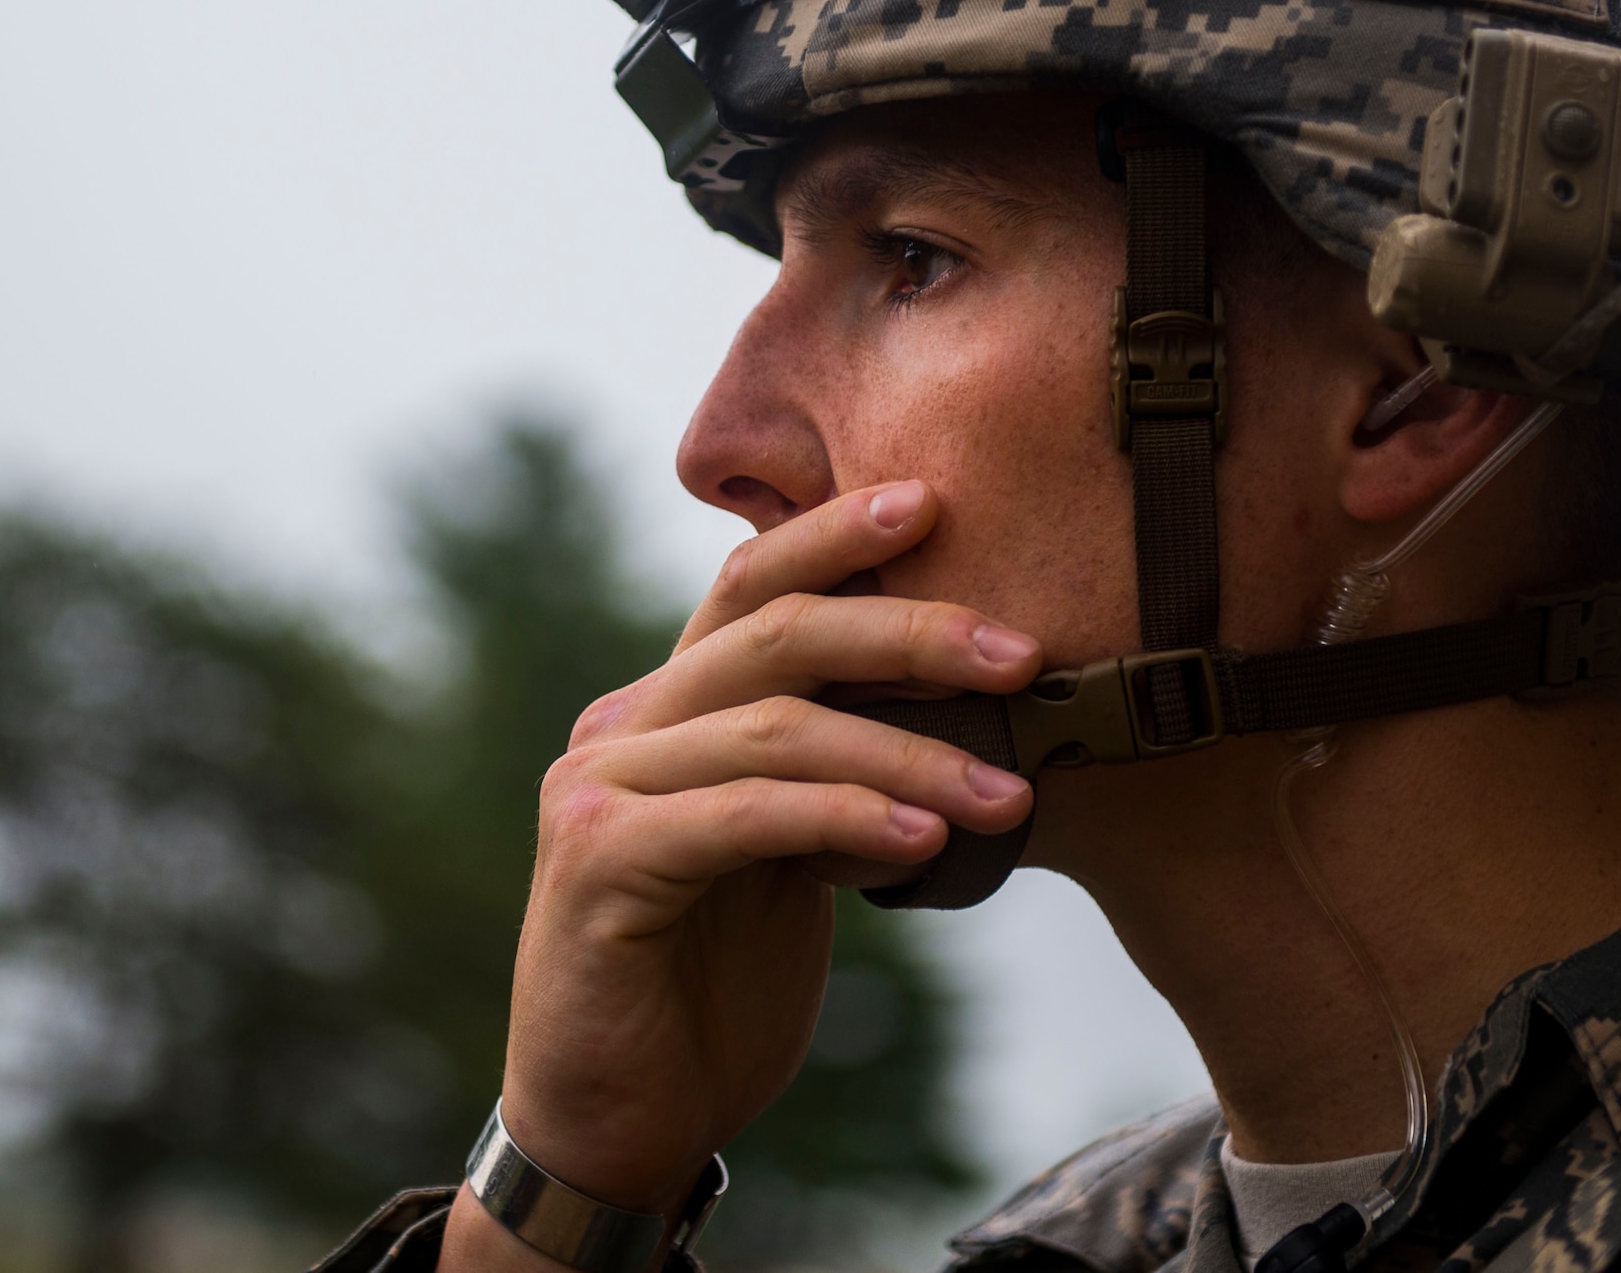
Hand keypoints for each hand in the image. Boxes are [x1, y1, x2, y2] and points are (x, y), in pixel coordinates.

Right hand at [440, 482, 1039, 1268]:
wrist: (621, 1120)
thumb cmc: (715, 986)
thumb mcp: (788, 858)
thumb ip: (827, 773)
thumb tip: (948, 704)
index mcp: (666, 710)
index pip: (749, 588)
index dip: (834, 535)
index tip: (933, 500)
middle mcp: (622, 727)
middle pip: (773, 635)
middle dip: (908, 629)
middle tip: (1022, 650)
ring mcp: (598, 789)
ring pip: (774, 727)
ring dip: (910, 753)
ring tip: (1011, 793)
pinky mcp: (598, 865)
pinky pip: (744, 817)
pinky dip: (845, 818)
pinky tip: (925, 840)